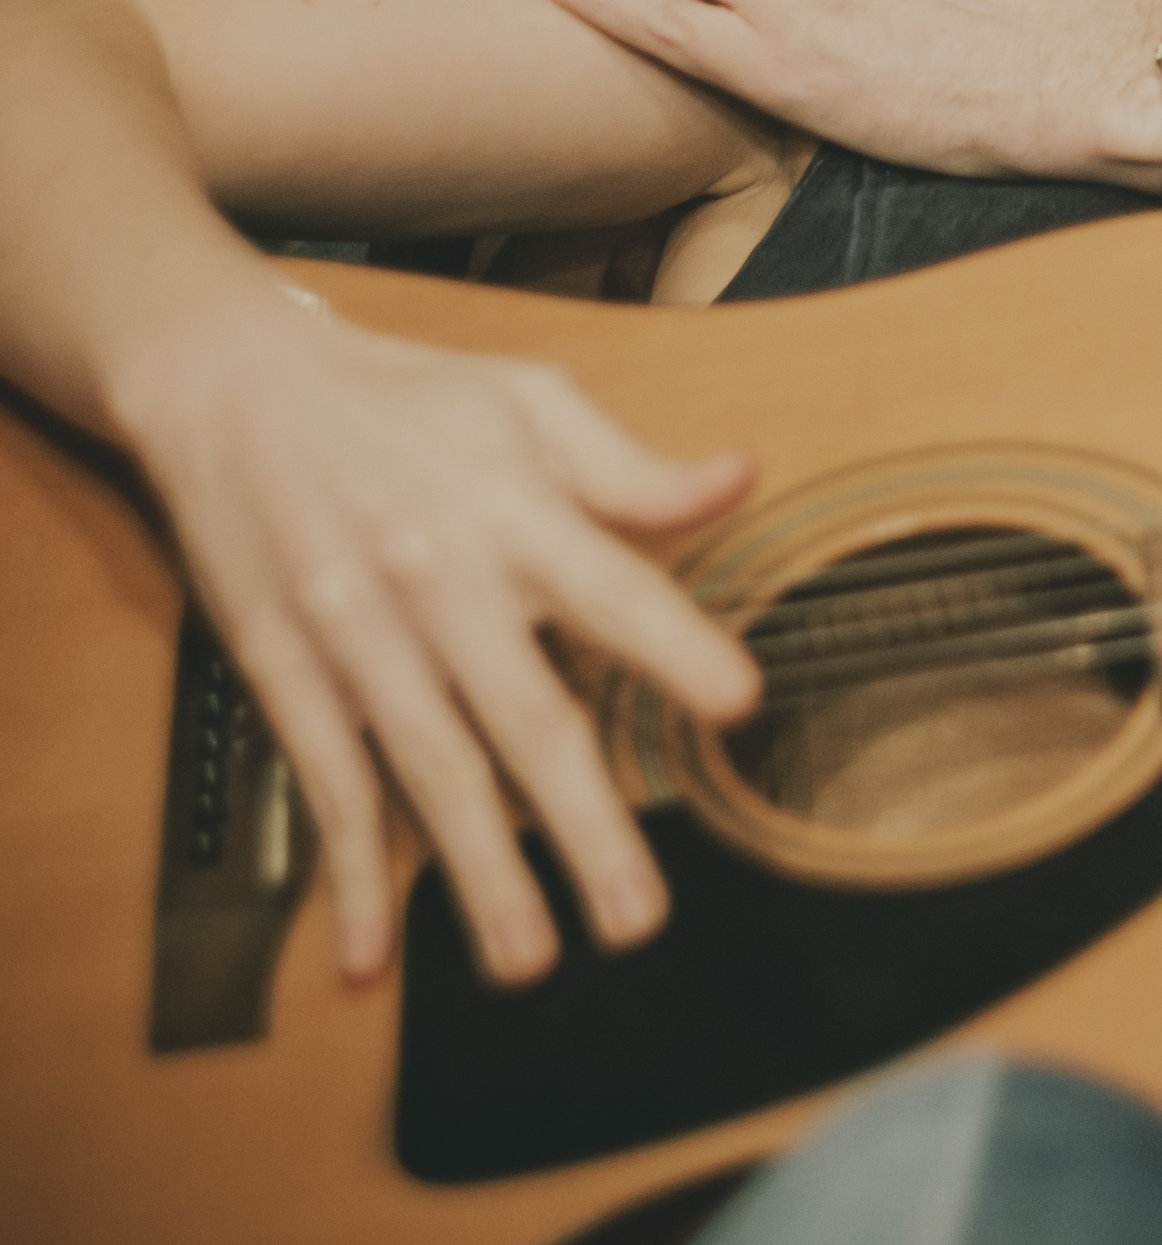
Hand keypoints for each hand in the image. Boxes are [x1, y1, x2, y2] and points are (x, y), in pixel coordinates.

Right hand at [117, 287, 757, 985]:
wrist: (234, 387)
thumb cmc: (403, 395)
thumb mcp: (529, 399)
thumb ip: (631, 465)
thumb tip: (741, 476)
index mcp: (512, 507)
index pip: (611, 586)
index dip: (676, 644)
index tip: (739, 701)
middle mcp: (439, 578)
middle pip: (523, 714)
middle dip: (582, 825)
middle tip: (638, 916)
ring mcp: (358, 634)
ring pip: (430, 770)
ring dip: (478, 873)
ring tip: (528, 959)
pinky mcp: (287, 672)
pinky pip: (328, 784)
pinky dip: (348, 870)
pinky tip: (372, 949)